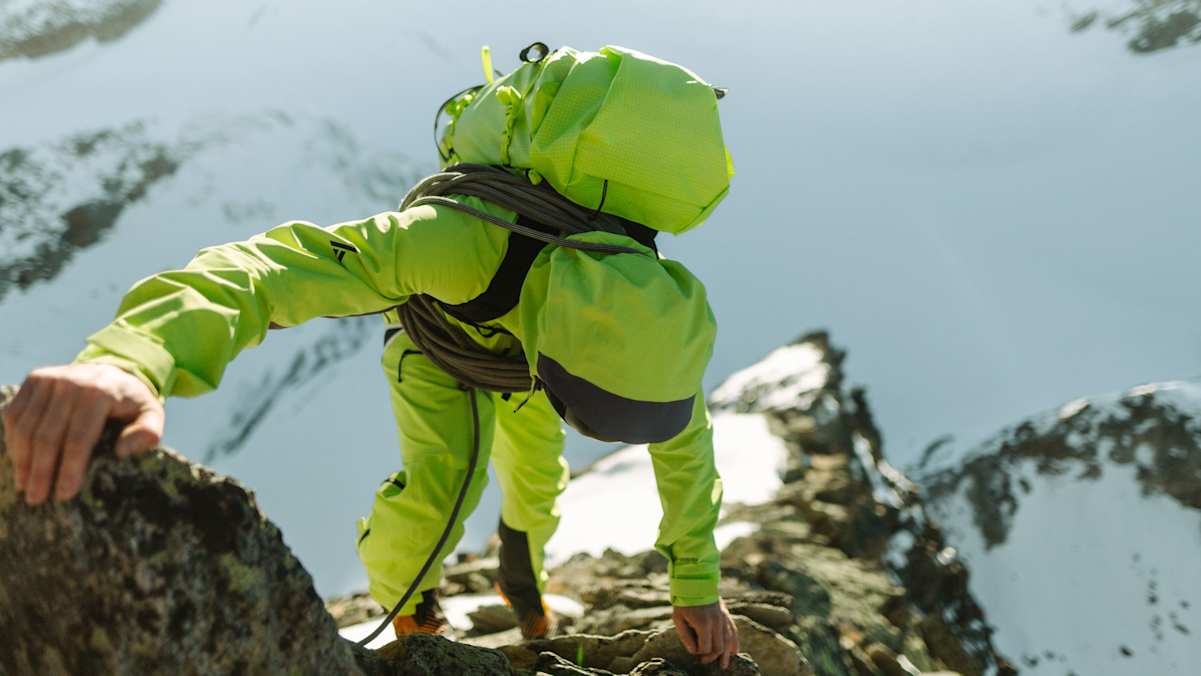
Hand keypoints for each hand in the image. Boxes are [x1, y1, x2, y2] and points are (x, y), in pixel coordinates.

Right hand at [2, 363, 163, 504]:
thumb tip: (122, 451)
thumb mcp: (151, 415)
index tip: (64, 495)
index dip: (70, 468)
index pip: (79, 438)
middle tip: (37, 498)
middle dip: (41, 471)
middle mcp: (71, 382)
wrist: (113, 371)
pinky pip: (14, 415)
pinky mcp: (34, 379)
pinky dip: (13, 441)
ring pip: (26, 427)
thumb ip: (147, 432)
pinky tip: (19, 462)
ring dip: (22, 461)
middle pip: (47, 436)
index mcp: (101, 392)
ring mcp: (49, 378)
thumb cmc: (131, 403)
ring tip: (26, 486)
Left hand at [672, 599, 739, 669]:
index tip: (694, 652)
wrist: (694, 582)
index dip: (700, 653)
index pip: (705, 648)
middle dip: (712, 657)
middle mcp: (716, 622)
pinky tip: (734, 652)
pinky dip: (734, 643)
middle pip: (718, 647)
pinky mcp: (725, 614)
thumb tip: (694, 652)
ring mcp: (722, 618)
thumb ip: (685, 637)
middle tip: (704, 662)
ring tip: (724, 665)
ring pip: (728, 641)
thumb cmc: (683, 602)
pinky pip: (733, 631)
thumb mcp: (678, 619)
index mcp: (703, 624)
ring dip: (726, 655)